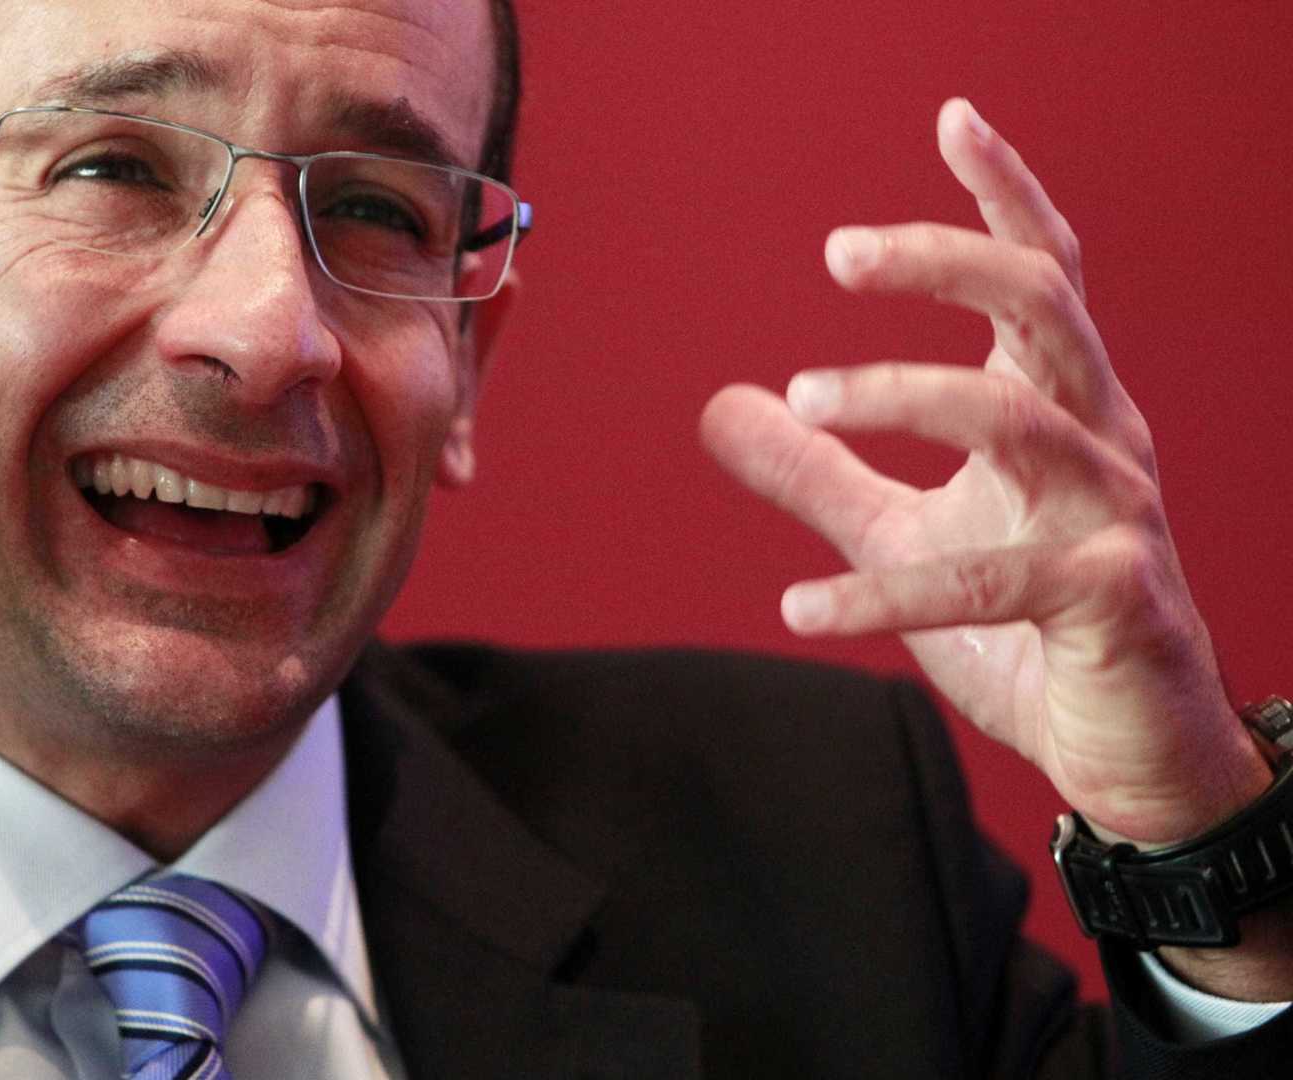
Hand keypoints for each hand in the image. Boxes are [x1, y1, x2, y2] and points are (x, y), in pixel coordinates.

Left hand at [700, 99, 1269, 848]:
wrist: (1128, 751)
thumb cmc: (1029, 628)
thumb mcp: (903, 534)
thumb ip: (819, 471)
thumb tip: (724, 403)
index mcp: (1060, 409)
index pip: (1042, 276)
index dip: (1002, 193)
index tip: (951, 116)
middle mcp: (1101, 440)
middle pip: (1039, 306)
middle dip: (944, 261)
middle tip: (837, 251)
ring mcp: (1115, 516)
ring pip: (1014, 419)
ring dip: (899, 396)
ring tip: (802, 395)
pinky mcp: (1110, 602)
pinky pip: (985, 580)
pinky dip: (883, 595)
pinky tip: (798, 609)